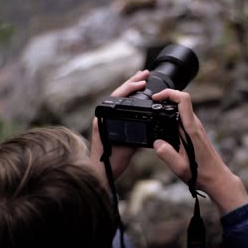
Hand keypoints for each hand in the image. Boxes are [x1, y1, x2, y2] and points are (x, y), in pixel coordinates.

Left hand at [90, 70, 148, 188]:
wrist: (100, 173)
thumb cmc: (111, 163)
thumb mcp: (127, 148)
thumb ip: (136, 136)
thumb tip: (146, 124)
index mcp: (105, 118)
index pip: (118, 96)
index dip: (132, 87)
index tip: (143, 82)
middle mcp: (103, 116)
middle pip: (119, 94)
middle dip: (133, 83)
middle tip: (145, 73)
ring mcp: (106, 120)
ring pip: (119, 100)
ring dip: (131, 90)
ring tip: (142, 80)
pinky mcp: (109, 124)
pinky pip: (120, 108)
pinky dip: (129, 101)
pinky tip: (137, 98)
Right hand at [152, 89, 247, 213]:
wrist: (217, 178)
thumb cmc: (201, 174)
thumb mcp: (179, 167)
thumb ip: (166, 154)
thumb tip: (156, 142)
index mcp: (191, 130)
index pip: (184, 100)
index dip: (169, 93)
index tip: (156, 98)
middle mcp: (195, 125)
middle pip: (180, 102)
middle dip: (165, 99)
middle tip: (151, 106)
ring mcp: (196, 128)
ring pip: (181, 110)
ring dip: (168, 109)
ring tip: (154, 115)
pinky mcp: (195, 133)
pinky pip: (182, 119)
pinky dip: (171, 118)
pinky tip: (163, 127)